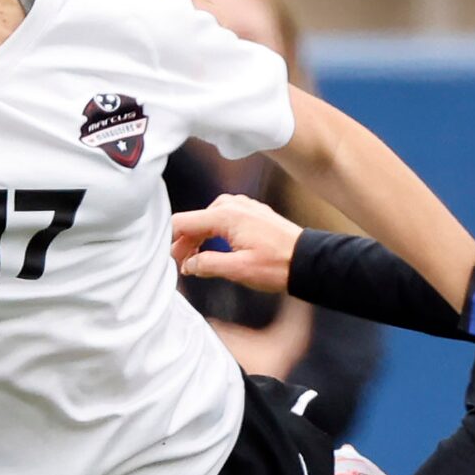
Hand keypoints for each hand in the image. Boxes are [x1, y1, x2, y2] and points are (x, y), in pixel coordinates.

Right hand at [172, 194, 302, 294]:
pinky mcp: (251, 211)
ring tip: (196, 261)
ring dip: (199, 238)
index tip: (167, 260)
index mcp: (225, 216)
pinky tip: (215, 249)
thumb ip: (207, 264)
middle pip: (194, 220)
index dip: (170, 241)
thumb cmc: (276, 265)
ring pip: (208, 219)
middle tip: (182, 267)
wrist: (307, 260)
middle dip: (184, 243)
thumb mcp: (238, 270)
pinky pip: (223, 218)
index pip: (182, 222)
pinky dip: (214, 233)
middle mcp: (232, 204)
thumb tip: (188, 264)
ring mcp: (243, 205)